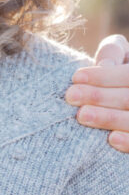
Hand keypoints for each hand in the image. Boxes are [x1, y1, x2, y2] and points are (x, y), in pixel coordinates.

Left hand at [65, 34, 128, 152]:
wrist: (121, 105)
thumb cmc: (117, 79)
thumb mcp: (121, 59)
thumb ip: (113, 55)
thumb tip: (104, 65)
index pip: (128, 75)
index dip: (104, 76)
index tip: (76, 78)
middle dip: (100, 96)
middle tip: (71, 96)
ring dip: (109, 118)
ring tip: (81, 115)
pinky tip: (111, 139)